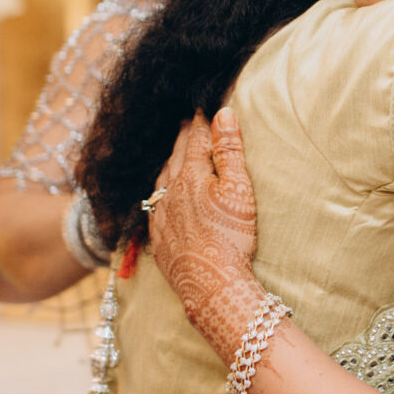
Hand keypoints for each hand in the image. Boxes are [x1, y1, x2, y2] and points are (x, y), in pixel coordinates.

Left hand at [147, 109, 267, 357]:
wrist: (211, 285)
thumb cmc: (231, 236)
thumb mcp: (239, 189)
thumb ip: (229, 150)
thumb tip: (222, 114)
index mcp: (190, 175)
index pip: (195, 140)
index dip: (200, 122)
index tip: (202, 108)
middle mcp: (169, 192)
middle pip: (175, 157)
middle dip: (182, 138)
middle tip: (186, 123)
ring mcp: (161, 216)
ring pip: (160, 180)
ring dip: (168, 164)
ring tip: (174, 155)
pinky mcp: (159, 239)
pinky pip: (154, 206)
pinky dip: (160, 193)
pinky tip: (162, 197)